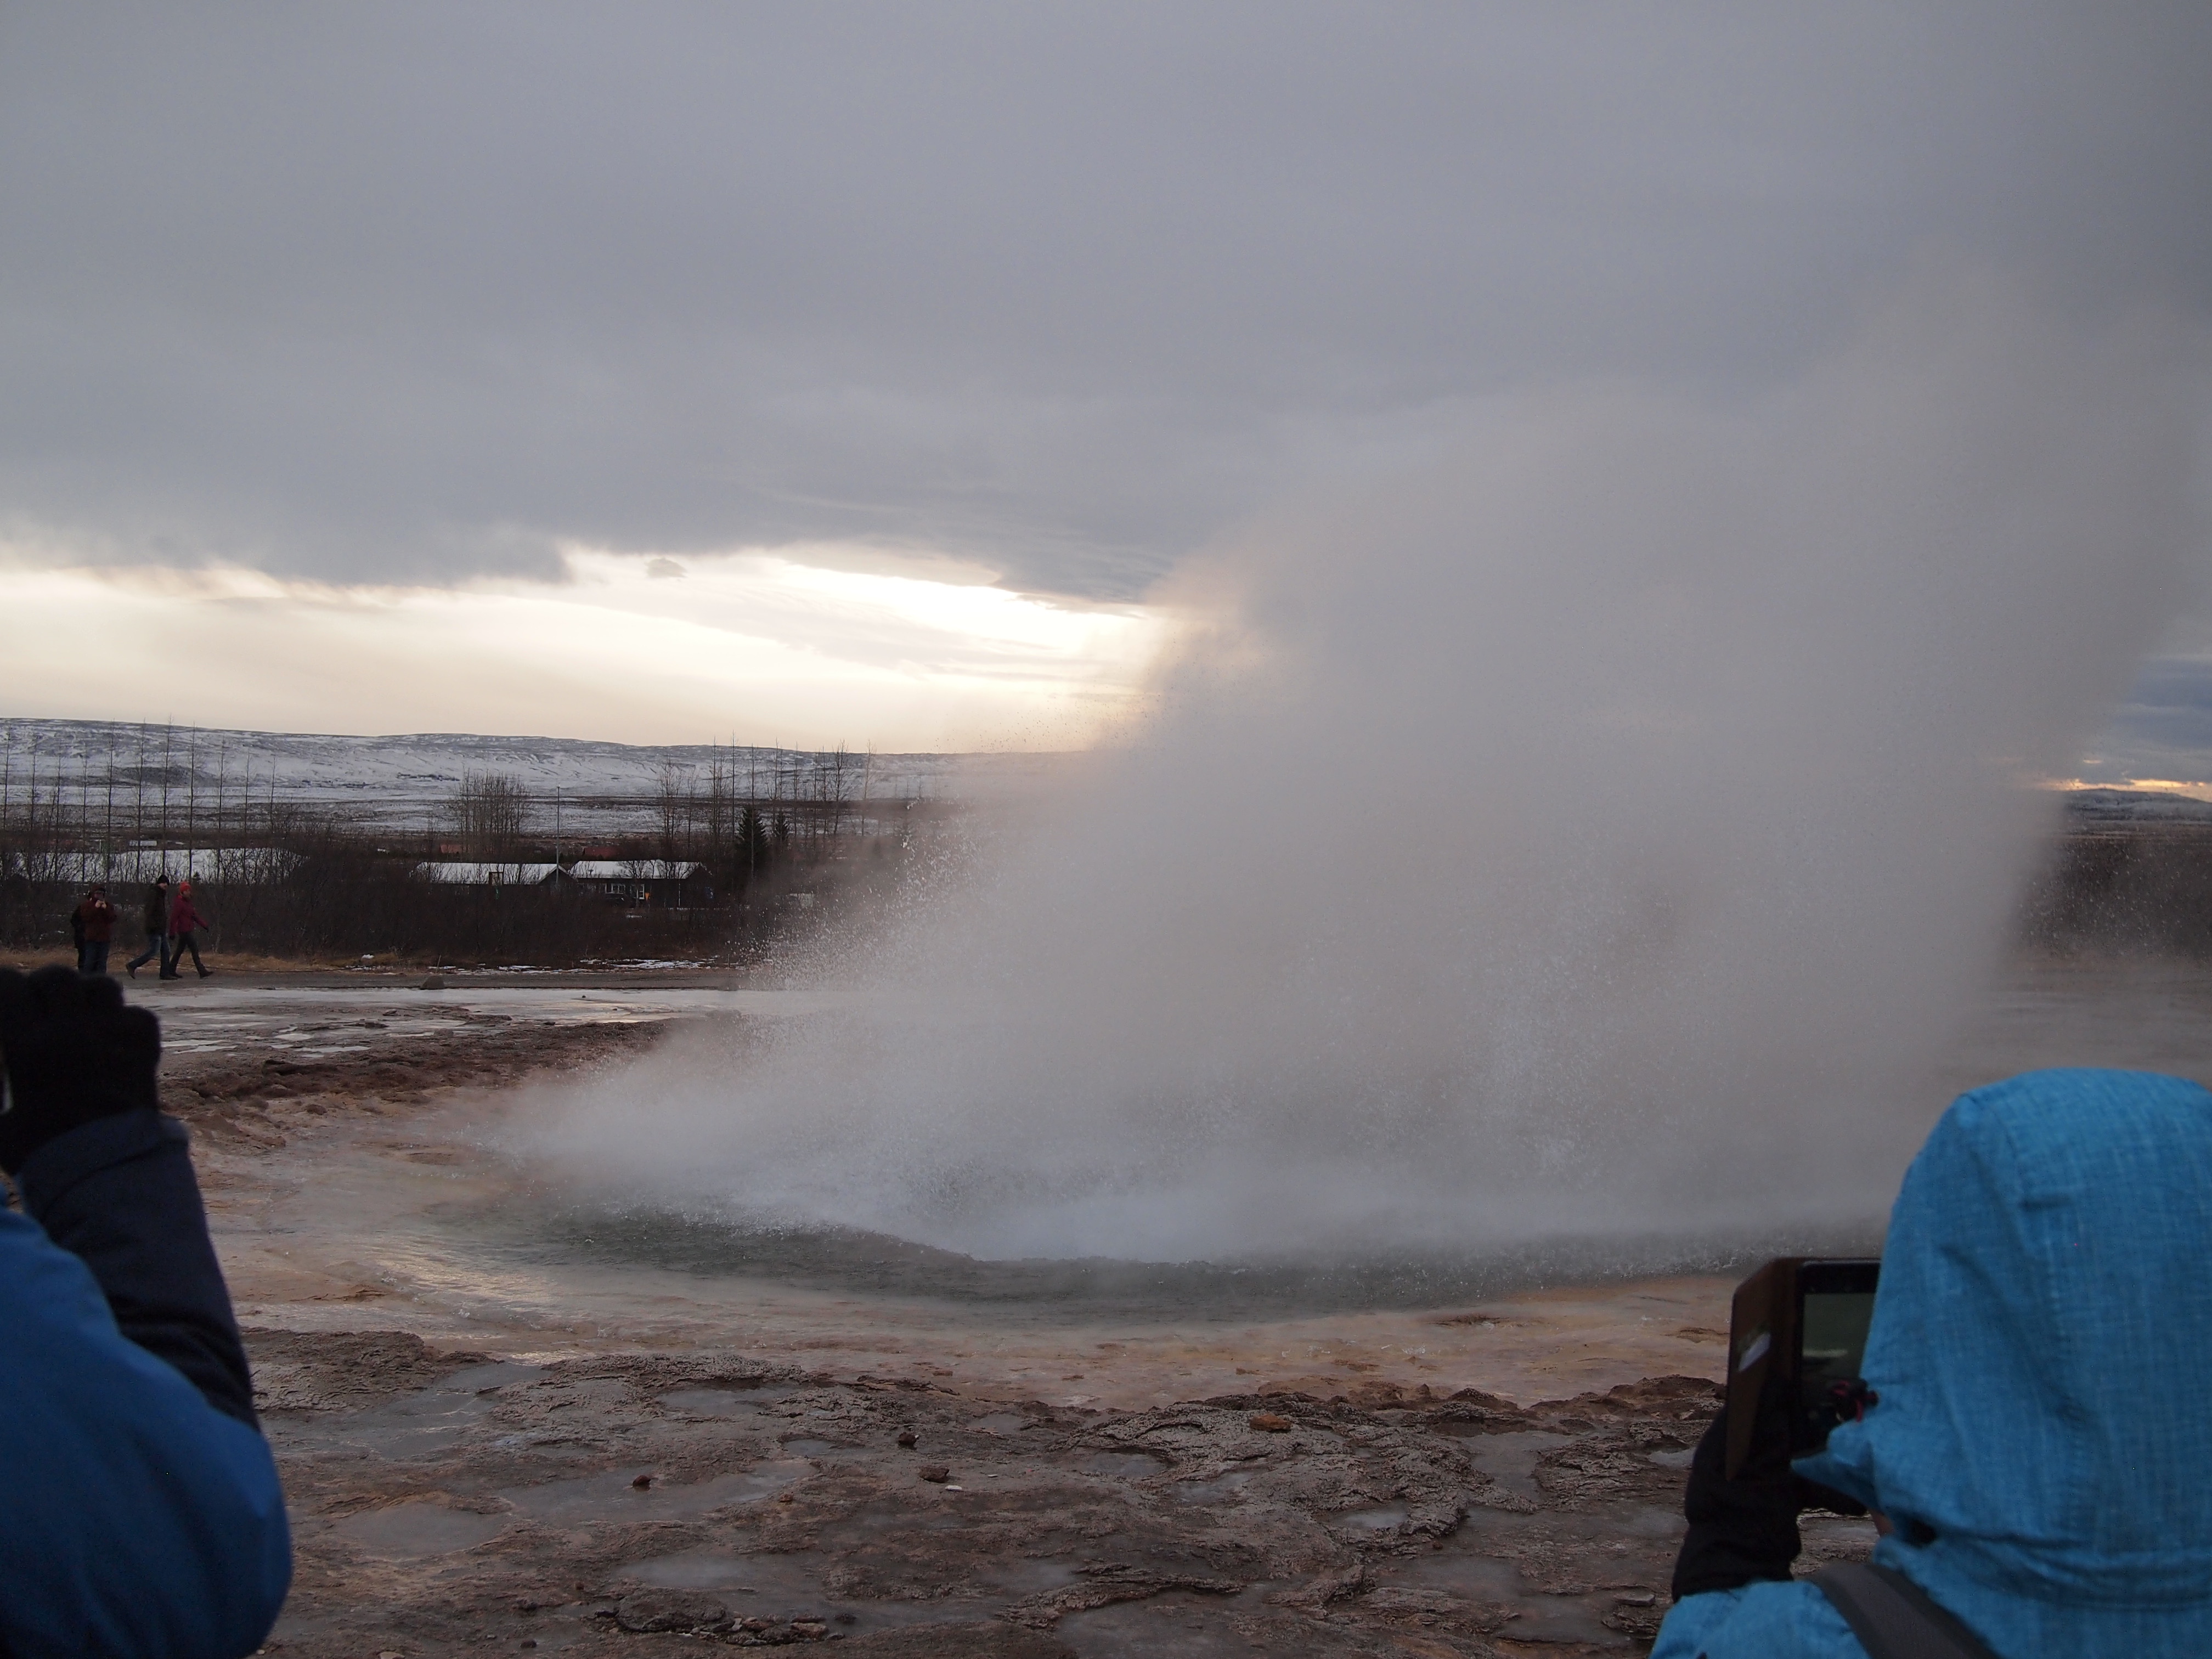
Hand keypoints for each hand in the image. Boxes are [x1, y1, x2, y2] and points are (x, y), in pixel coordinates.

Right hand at [0, 967, 162, 1173]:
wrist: (108, 1167)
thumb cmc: (44, 1152)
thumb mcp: (1, 1125)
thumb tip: (7, 1081)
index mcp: (29, 1046)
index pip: (8, 985)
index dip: (2, 985)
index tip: (4, 994)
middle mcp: (72, 1030)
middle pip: (58, 976)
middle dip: (44, 984)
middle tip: (41, 1001)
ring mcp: (113, 1035)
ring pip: (102, 986)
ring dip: (86, 994)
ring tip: (79, 1013)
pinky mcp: (146, 1046)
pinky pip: (136, 1014)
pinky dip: (123, 1020)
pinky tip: (113, 1038)